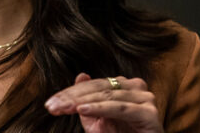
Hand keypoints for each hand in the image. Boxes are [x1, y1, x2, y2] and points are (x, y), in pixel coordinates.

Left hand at [45, 73, 162, 132]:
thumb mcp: (98, 123)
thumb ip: (87, 101)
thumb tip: (81, 75)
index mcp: (124, 86)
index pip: (92, 85)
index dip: (70, 93)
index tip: (50, 103)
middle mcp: (136, 88)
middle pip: (98, 88)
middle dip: (72, 97)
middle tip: (52, 106)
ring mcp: (145, 99)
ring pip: (107, 96)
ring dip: (82, 101)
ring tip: (63, 108)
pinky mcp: (149, 113)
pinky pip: (120, 108)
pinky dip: (100, 108)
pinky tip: (82, 109)